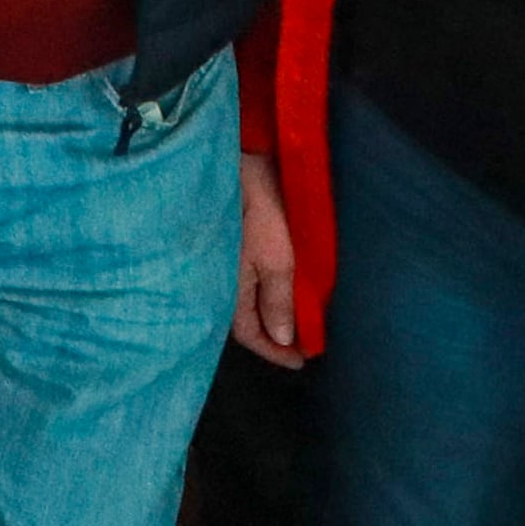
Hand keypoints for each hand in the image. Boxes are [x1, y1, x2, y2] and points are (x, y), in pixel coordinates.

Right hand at [235, 151, 302, 365]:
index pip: (251, 335)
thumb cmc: (258, 213)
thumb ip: (278, 301)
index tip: (303, 361)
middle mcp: (221, 282)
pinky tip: (276, 290)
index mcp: (230, 291)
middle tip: (300, 344)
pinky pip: (245, 281)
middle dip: (272, 336)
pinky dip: (262, 293)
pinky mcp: (229, 245)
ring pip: (245, 301)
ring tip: (294, 320)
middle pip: (245, 321)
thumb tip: (282, 338)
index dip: (276, 352)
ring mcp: (224, 263)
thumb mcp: (276, 260)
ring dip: (268, 314)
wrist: (235, 164)